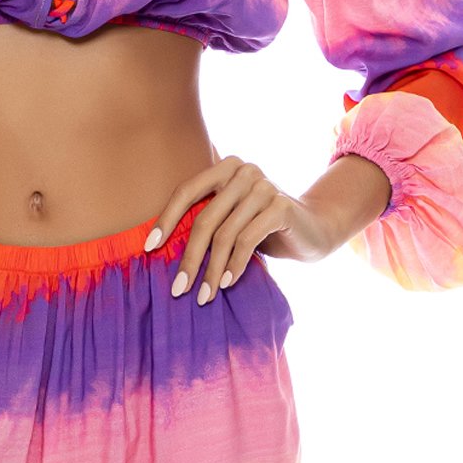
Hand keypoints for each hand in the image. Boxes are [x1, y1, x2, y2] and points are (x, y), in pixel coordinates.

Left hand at [144, 155, 334, 303]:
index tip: (149, 248)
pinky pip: (248, 241)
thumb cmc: (261, 226)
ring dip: (211, 269)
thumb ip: (204, 219)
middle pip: (204, 219)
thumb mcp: (230, 218)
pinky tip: (225, 284)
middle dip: (189, 258)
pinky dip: (234, 266)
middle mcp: (243, 171)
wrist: (313, 229)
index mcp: (224, 167)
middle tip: (178, 288)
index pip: (186, 191)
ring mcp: (264, 186)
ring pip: (225, 234)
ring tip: (203, 295)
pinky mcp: (281, 206)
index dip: (166, 220)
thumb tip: (156, 246)